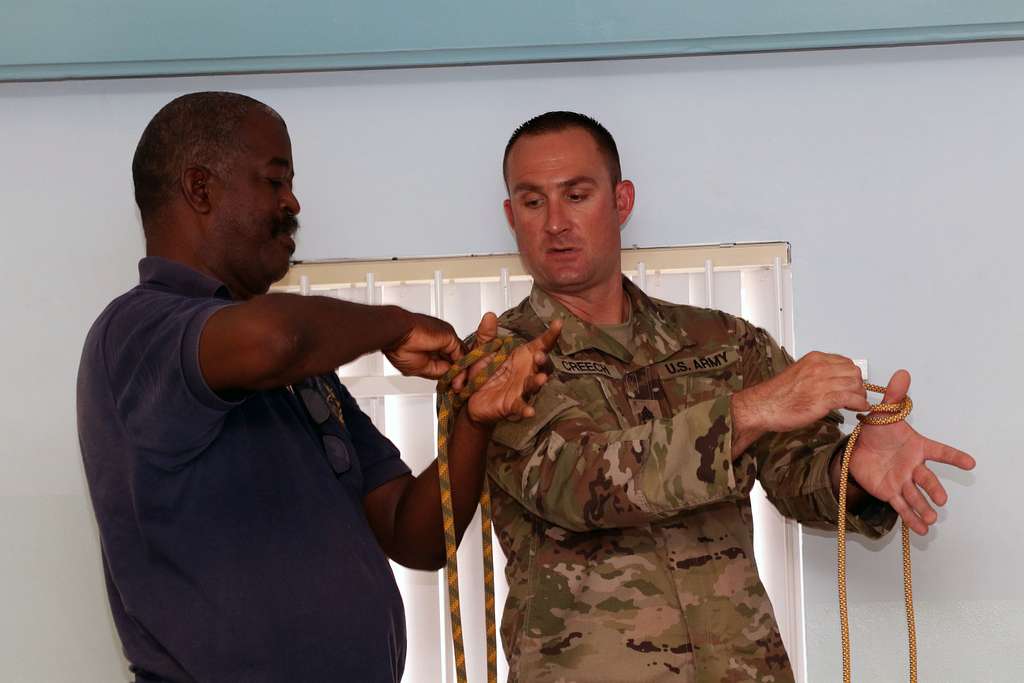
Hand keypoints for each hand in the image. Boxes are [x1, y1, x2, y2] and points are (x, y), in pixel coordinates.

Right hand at [383, 312, 463, 379]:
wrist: (396, 335)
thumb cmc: (399, 348)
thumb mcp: (420, 368)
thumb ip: (438, 371)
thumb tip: (450, 377)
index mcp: (432, 346)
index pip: (448, 360)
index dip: (452, 373)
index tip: (453, 385)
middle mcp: (440, 341)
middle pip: (456, 358)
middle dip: (458, 373)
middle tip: (458, 387)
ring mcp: (446, 338)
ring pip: (460, 356)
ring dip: (461, 372)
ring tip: (458, 385)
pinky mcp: (450, 337)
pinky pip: (461, 353)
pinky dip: (461, 366)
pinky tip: (458, 376)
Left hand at [466, 318, 561, 424]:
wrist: (470, 398)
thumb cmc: (482, 373)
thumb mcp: (482, 351)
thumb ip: (486, 335)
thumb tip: (489, 316)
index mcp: (521, 357)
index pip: (540, 344)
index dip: (550, 335)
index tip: (558, 324)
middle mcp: (526, 372)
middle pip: (542, 366)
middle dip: (543, 360)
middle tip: (539, 356)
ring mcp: (521, 389)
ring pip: (533, 385)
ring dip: (538, 382)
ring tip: (541, 379)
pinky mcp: (512, 405)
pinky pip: (521, 407)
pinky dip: (526, 409)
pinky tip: (529, 411)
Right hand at [733, 351, 869, 435]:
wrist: (762, 407)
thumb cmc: (776, 395)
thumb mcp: (798, 373)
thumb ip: (815, 373)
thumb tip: (830, 379)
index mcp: (814, 359)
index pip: (846, 362)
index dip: (851, 375)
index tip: (851, 383)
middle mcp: (819, 368)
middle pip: (854, 372)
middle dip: (858, 384)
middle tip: (855, 394)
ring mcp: (822, 383)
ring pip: (855, 385)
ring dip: (860, 395)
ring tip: (856, 403)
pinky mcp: (823, 399)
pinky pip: (851, 398)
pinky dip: (859, 404)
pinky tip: (859, 408)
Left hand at [847, 370, 975, 534]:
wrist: (857, 449)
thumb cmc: (877, 431)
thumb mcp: (883, 413)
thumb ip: (895, 397)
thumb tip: (902, 373)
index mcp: (916, 446)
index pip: (939, 451)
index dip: (954, 457)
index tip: (970, 462)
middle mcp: (912, 466)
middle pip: (926, 478)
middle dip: (933, 488)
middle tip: (941, 498)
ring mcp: (903, 480)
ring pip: (915, 496)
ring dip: (924, 508)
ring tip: (932, 519)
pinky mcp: (890, 492)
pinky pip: (902, 506)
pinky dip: (911, 518)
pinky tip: (922, 529)